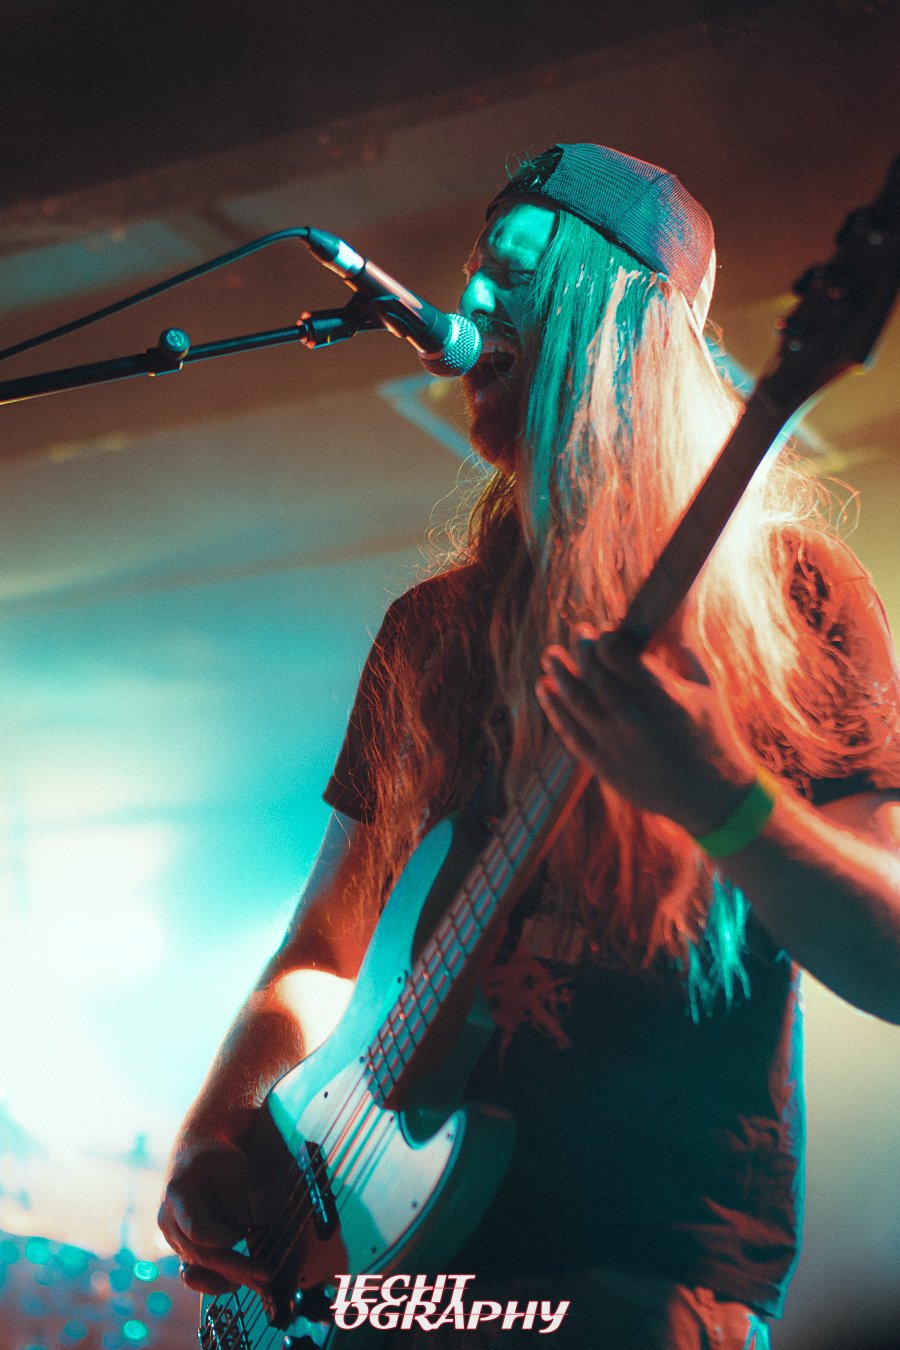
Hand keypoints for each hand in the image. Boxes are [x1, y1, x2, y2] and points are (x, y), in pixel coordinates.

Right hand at [158, 1131, 270, 1296]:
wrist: (195, 1151)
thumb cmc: (215, 1154)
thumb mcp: (229, 1165)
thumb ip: (234, 1201)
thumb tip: (243, 1235)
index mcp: (177, 1195)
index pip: (197, 1230)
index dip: (222, 1239)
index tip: (246, 1234)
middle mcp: (170, 1222)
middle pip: (201, 1255)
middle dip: (235, 1268)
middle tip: (266, 1274)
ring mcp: (175, 1237)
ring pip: (200, 1268)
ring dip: (230, 1279)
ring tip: (260, 1282)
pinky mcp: (185, 1246)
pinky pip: (200, 1270)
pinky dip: (222, 1278)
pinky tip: (244, 1281)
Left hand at [535, 624, 756, 835]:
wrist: (712, 797)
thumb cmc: (714, 735)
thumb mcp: (707, 686)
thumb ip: (684, 647)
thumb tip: (673, 610)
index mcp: (662, 696)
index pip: (618, 655)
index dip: (606, 638)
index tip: (605, 630)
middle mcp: (633, 719)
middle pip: (592, 674)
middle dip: (580, 648)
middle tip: (578, 632)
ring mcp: (615, 744)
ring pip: (573, 701)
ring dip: (558, 674)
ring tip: (550, 656)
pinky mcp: (603, 766)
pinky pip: (570, 732)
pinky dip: (554, 709)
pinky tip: (546, 690)